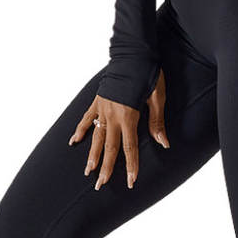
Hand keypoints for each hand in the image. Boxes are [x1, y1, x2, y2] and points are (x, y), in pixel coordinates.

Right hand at [68, 70, 169, 189]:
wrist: (132, 51)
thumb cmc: (148, 72)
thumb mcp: (157, 97)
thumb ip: (157, 121)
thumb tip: (164, 143)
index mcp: (129, 115)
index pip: (130, 147)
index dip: (131, 166)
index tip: (131, 182)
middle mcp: (113, 115)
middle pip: (110, 147)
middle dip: (106, 168)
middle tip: (100, 185)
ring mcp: (103, 107)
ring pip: (96, 137)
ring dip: (92, 155)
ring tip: (88, 171)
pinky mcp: (97, 100)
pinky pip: (86, 118)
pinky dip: (80, 130)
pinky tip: (74, 141)